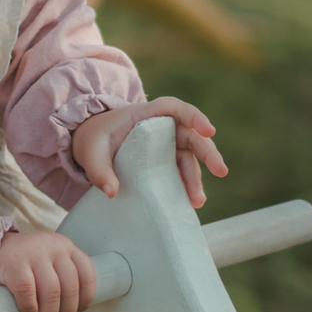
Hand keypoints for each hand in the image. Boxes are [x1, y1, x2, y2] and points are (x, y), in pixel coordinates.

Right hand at [0, 231, 97, 311]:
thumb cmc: (21, 265)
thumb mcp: (48, 262)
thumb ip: (62, 278)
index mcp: (66, 247)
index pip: (87, 276)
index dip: (84, 301)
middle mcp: (53, 247)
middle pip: (69, 288)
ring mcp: (34, 254)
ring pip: (52, 292)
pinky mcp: (14, 265)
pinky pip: (28, 293)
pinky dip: (30, 311)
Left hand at [72, 97, 227, 206]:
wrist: (91, 145)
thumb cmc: (93, 139)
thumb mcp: (91, 152)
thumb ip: (99, 170)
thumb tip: (111, 192)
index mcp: (146, 114)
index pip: (175, 108)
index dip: (194, 116)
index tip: (209, 130)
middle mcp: (162, 127)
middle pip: (191, 135)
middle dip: (208, 152)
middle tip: (220, 171)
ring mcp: (166, 145)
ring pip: (189, 158)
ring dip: (196, 179)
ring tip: (197, 201)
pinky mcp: (164, 162)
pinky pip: (180, 172)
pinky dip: (186, 186)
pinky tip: (190, 203)